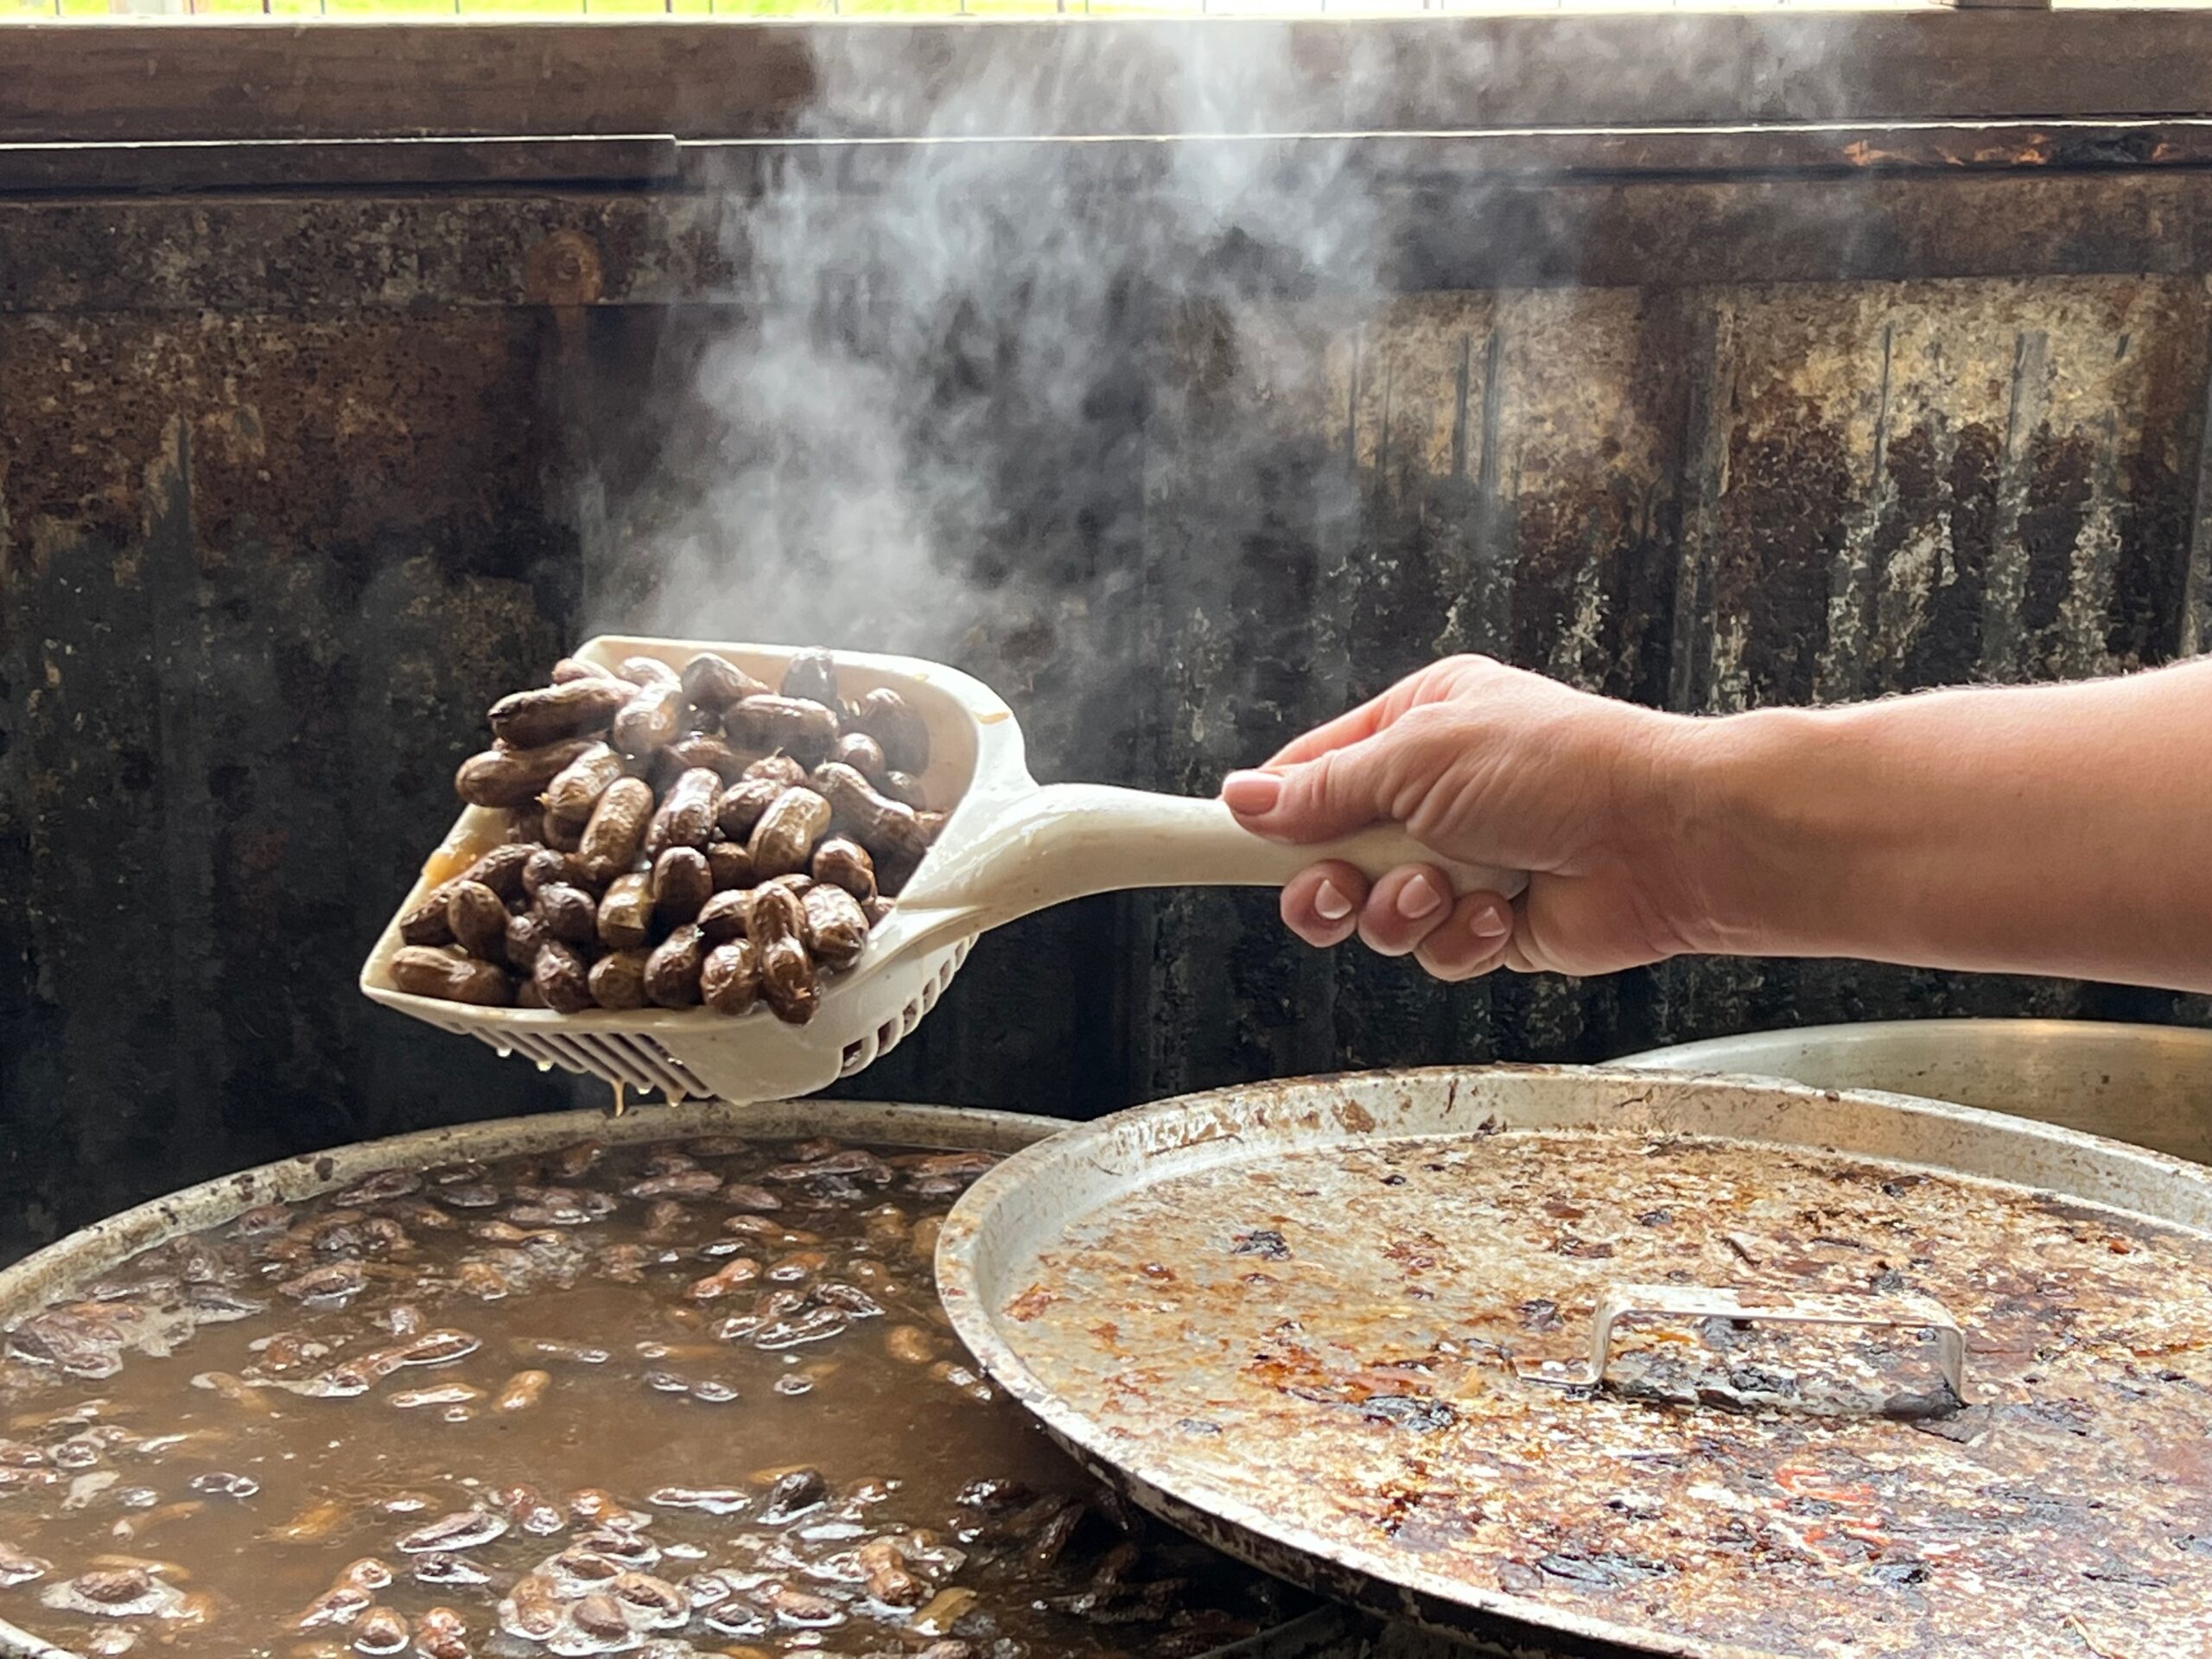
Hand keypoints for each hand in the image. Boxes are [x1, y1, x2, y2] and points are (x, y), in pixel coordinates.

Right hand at [1220, 656, 1702, 980]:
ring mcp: (1464, 861)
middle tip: (1340, 886)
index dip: (1268, 814)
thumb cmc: (1563, 767)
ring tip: (1445, 887)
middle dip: (1332, 883)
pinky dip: (1457, 938)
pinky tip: (1498, 912)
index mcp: (1417, 727)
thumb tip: (1241, 801)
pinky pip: (1434, 949)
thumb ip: (1324, 790)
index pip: (1310, 773)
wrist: (1668, 839)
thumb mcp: (1419, 756)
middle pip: (1330, 856)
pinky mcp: (1492, 924)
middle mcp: (1436, 794)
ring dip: (1402, 910)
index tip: (1218, 840)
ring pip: (1377, 914)